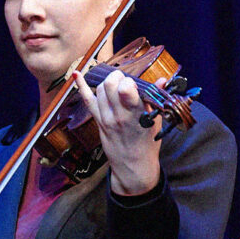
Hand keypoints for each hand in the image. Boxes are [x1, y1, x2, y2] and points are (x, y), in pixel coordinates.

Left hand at [72, 69, 160, 195]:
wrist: (133, 164)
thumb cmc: (147, 142)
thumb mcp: (156, 121)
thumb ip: (155, 98)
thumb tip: (161, 80)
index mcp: (136, 114)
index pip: (126, 90)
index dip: (129, 82)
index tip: (134, 85)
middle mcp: (118, 115)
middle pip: (110, 85)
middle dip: (117, 77)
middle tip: (124, 82)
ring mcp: (105, 118)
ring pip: (100, 90)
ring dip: (108, 82)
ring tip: (116, 85)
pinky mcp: (98, 121)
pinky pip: (87, 100)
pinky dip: (81, 86)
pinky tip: (77, 74)